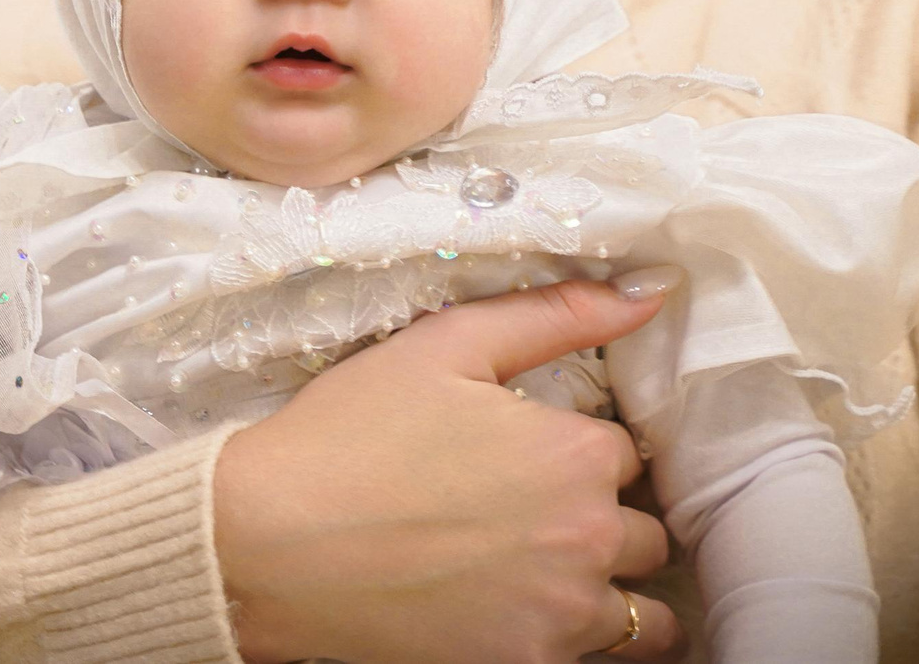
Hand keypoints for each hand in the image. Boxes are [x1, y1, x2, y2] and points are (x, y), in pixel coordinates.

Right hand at [213, 271, 688, 663]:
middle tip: (529, 515)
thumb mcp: (444, 346)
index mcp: (575, 453)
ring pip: (639, 613)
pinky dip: (568, 637)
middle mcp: (587, 537)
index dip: (577, 448)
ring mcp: (561, 613)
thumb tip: (651, 291)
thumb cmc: (347, 438)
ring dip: (605, 589)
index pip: (624, 452)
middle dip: (601, 521)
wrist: (268, 543)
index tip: (527, 456)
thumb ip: (555, 315)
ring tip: (540, 573)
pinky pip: (596, 659)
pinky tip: (515, 610)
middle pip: (644, 532)